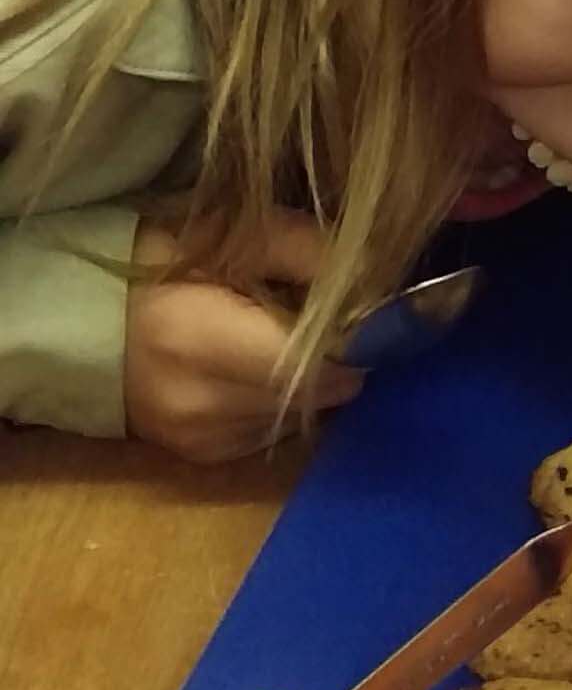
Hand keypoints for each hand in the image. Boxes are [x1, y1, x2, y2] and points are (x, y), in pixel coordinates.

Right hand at [126, 213, 362, 462]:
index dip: (356, 335)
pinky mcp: (199, 456)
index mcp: (205, 344)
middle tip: (322, 315)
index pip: (320, 362)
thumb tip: (376, 277)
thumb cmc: (157, 262)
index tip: (362, 306)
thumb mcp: (230, 233)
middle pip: (318, 392)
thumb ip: (305, 250)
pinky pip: (270, 431)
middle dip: (336, 356)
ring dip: (309, 381)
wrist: (77, 318)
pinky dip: (278, 400)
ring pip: (300, 415)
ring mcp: (199, 440)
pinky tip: (254, 367)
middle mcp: (203, 405)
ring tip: (280, 338)